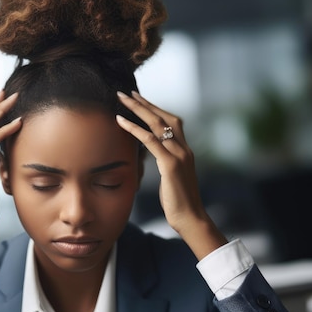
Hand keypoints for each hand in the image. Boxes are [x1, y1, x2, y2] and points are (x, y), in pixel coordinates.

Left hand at [116, 91, 226, 258]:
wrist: (191, 218)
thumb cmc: (178, 203)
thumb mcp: (171, 178)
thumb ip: (164, 163)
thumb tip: (150, 157)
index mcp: (185, 150)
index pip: (171, 122)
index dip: (155, 109)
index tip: (140, 100)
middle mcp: (183, 148)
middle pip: (164, 117)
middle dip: (145, 103)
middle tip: (127, 93)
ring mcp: (178, 155)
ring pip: (156, 124)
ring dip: (137, 109)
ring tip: (121, 99)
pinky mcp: (170, 164)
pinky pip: (149, 140)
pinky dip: (134, 128)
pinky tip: (120, 121)